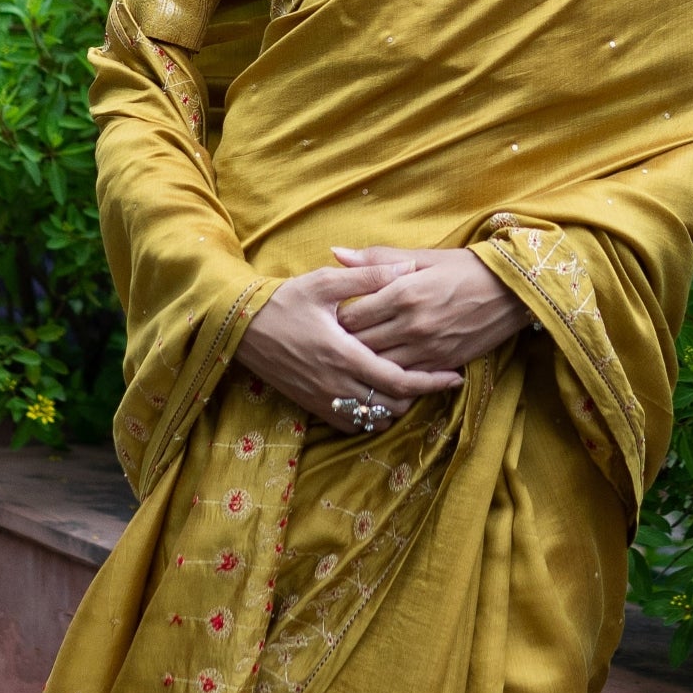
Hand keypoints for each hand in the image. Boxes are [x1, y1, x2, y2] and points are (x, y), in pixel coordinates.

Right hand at [237, 262, 464, 430]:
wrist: (239, 327)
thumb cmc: (283, 300)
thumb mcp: (325, 282)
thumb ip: (368, 277)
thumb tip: (408, 268)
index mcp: (343, 353)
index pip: (397, 381)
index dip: (430, 383)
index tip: (453, 378)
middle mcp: (334, 383)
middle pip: (391, 405)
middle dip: (417, 396)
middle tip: (433, 379)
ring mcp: (322, 398)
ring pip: (373, 419)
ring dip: (394, 407)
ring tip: (408, 387)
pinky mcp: (311, 405)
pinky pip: (351, 424)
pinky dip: (370, 417)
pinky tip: (377, 398)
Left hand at [330, 245, 529, 374]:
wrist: (511, 292)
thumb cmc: (464, 269)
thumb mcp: (422, 257)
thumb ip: (377, 259)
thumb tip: (337, 253)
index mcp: (403, 293)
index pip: (350, 317)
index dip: (336, 320)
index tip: (335, 318)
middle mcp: (412, 324)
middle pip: (359, 345)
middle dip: (345, 345)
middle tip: (338, 342)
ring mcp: (427, 348)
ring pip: (379, 367)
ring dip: (365, 364)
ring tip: (357, 358)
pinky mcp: (441, 364)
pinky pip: (405, 379)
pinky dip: (390, 376)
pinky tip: (382, 371)